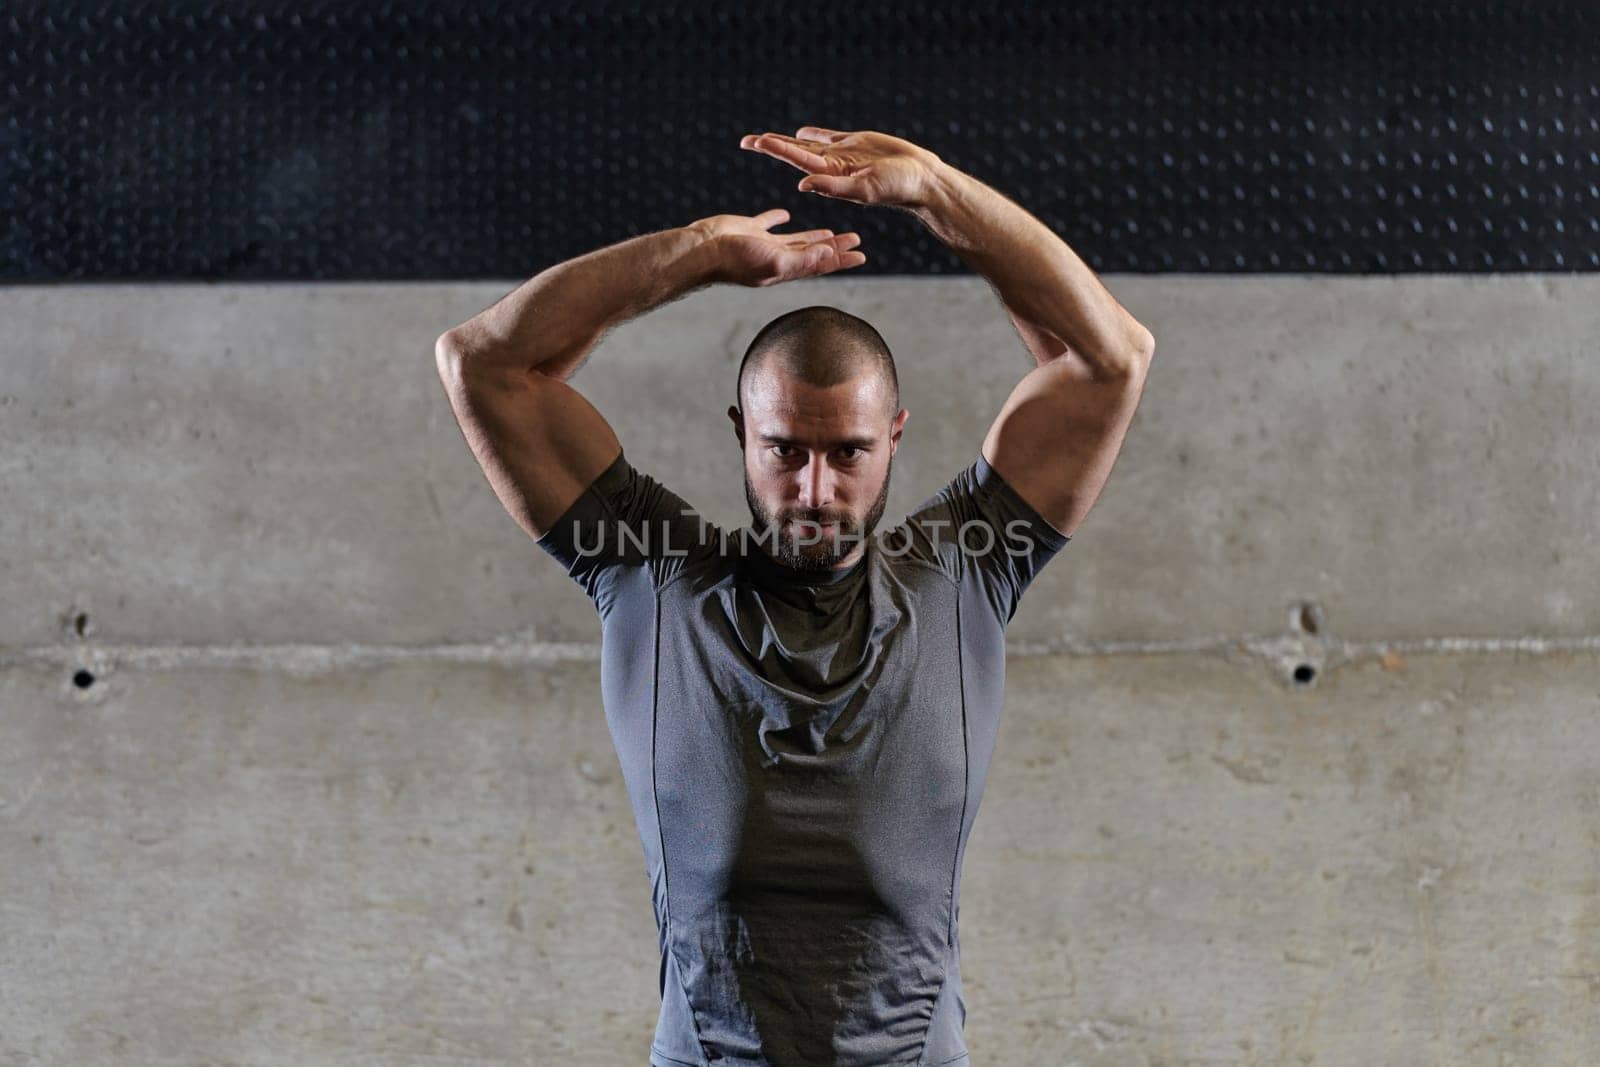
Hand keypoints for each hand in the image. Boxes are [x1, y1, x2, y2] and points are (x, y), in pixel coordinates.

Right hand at [690, 208, 864, 287]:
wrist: (703, 249)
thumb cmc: (736, 260)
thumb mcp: (775, 261)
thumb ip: (802, 259)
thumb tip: (828, 254)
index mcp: (786, 269)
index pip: (821, 264)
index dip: (842, 259)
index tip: (862, 255)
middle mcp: (778, 258)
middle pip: (814, 253)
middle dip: (835, 247)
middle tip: (855, 239)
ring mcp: (764, 244)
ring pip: (796, 240)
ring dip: (814, 237)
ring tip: (830, 233)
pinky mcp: (750, 229)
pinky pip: (769, 223)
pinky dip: (779, 219)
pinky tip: (786, 215)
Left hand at [739, 127, 943, 208]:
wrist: (920, 179)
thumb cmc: (896, 188)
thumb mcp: (863, 189)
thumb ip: (833, 187)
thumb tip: (802, 185)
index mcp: (831, 176)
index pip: (797, 159)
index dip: (776, 149)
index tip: (756, 142)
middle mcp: (833, 166)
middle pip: (795, 153)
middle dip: (771, 146)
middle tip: (746, 141)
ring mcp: (844, 155)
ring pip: (809, 145)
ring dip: (787, 142)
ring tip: (766, 139)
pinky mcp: (857, 145)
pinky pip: (830, 138)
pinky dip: (814, 136)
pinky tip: (801, 133)